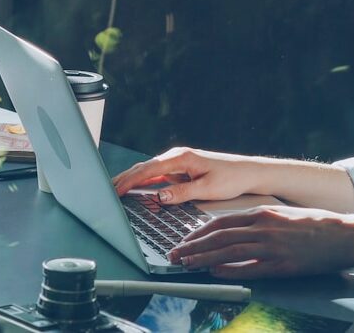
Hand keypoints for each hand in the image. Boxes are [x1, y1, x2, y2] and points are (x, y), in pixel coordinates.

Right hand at [112, 147, 261, 203]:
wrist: (247, 172)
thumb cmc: (231, 178)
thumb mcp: (207, 189)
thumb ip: (182, 193)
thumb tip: (159, 196)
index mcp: (180, 158)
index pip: (148, 170)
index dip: (129, 181)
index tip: (115, 190)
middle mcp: (176, 157)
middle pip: (144, 168)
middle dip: (124, 179)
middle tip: (106, 190)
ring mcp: (178, 163)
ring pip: (149, 171)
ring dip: (132, 180)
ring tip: (114, 190)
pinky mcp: (181, 169)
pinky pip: (157, 176)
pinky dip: (143, 182)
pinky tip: (136, 190)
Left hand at [169, 205, 353, 278]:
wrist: (343, 234)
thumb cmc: (313, 224)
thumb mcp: (281, 214)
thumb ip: (259, 221)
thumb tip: (235, 231)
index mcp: (262, 212)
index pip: (222, 221)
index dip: (199, 232)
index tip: (184, 240)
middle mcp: (263, 226)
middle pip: (220, 236)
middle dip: (194, 245)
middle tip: (175, 254)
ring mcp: (272, 245)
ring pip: (229, 250)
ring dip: (204, 257)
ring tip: (187, 263)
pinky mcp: (282, 264)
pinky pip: (250, 267)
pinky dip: (229, 269)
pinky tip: (214, 271)